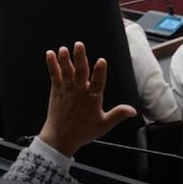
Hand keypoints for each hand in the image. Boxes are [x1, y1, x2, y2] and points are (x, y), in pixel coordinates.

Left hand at [36, 42, 136, 156]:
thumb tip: (133, 110)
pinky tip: (49, 54)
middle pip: (80, 72)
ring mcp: (67, 90)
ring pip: (66, 72)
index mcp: (92, 99)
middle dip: (80, 58)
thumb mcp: (104, 125)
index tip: (101, 61)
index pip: (98, 83)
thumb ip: (118, 115)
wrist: (60, 138)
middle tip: (79, 45)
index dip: (100, 72)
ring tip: (63, 49)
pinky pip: (54, 75)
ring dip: (64, 59)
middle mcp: (79, 92)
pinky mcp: (56, 91)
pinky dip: (52, 65)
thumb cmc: (83, 131)